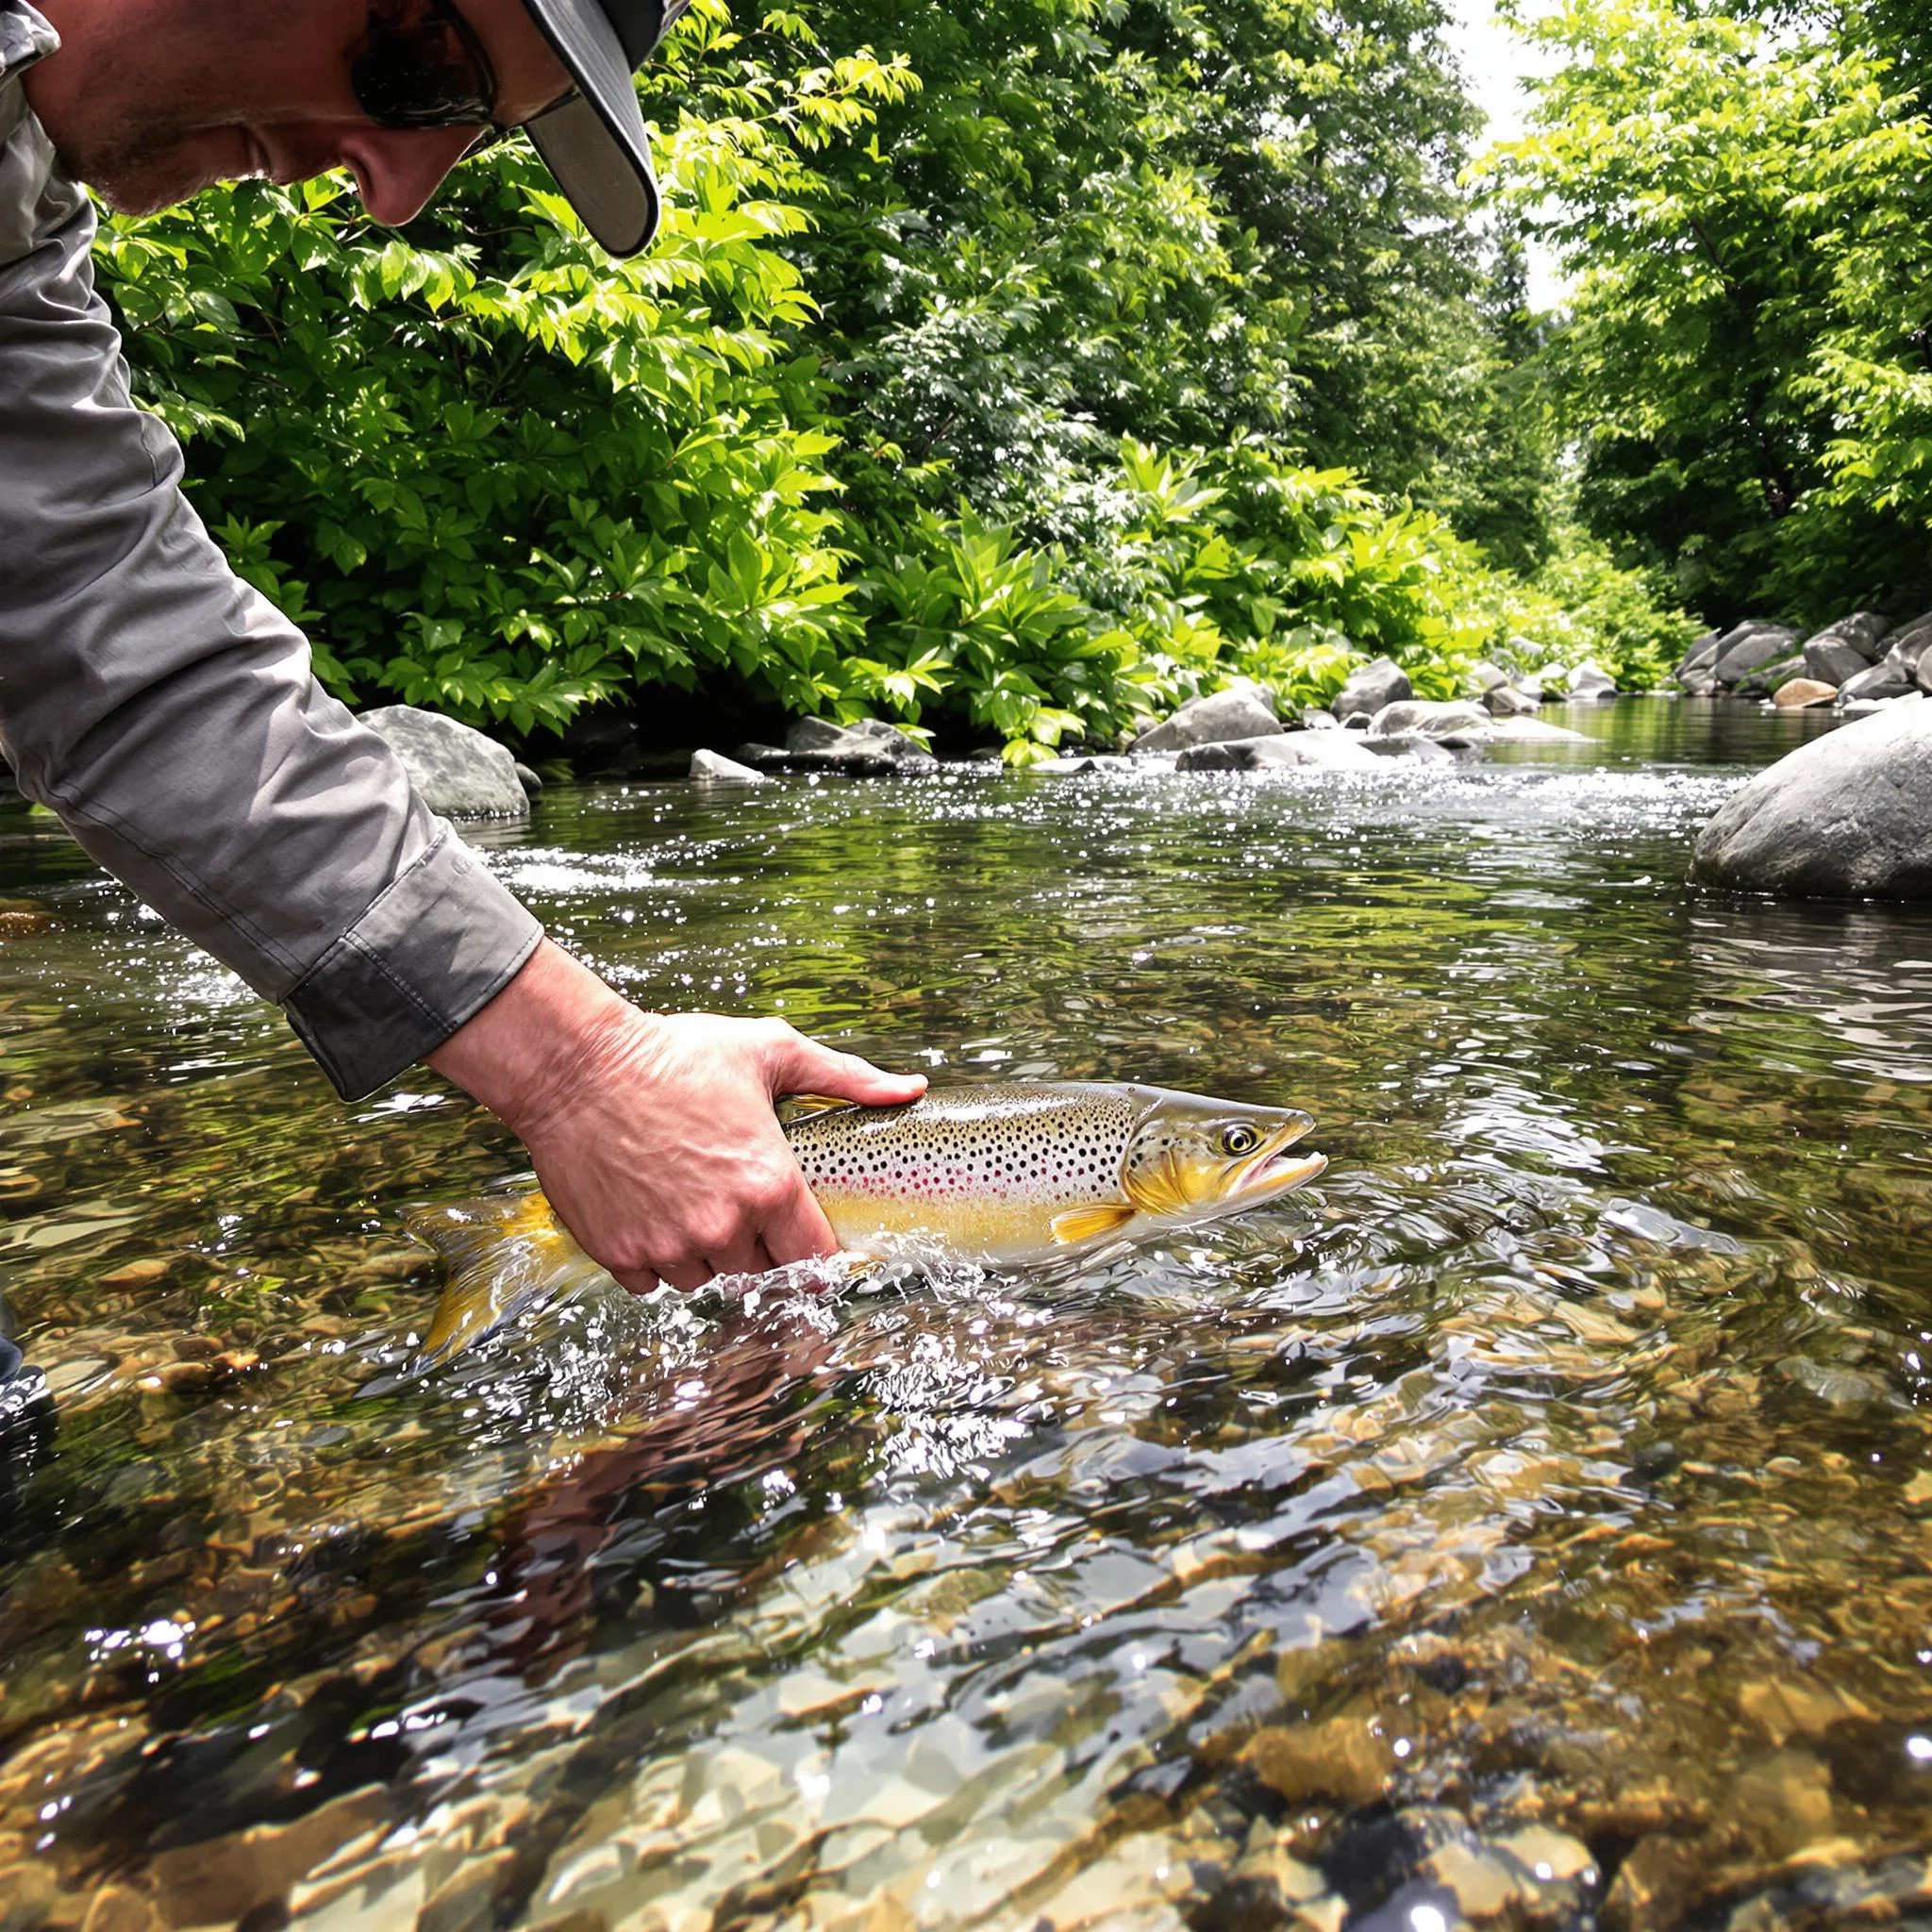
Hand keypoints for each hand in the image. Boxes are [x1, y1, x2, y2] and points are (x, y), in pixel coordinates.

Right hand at [425, 940, 925, 1290]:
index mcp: (769, 1185)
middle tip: (739, 1200)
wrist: (576, 1066)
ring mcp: (669, 1246)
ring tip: (692, 1197)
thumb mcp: (770, 1052)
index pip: (814, 1260)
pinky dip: (655, 1257)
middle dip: (757, 1244)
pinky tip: (651, 1208)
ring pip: (705, 1279)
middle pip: (760, 1272)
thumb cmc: (675, 1054)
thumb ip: (847, 1076)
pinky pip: (653, 1283)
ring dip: (705, 1253)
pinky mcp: (619, 1255)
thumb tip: (911, 1087)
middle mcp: (723, 1227)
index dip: (816, 1255)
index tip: (810, 1246)